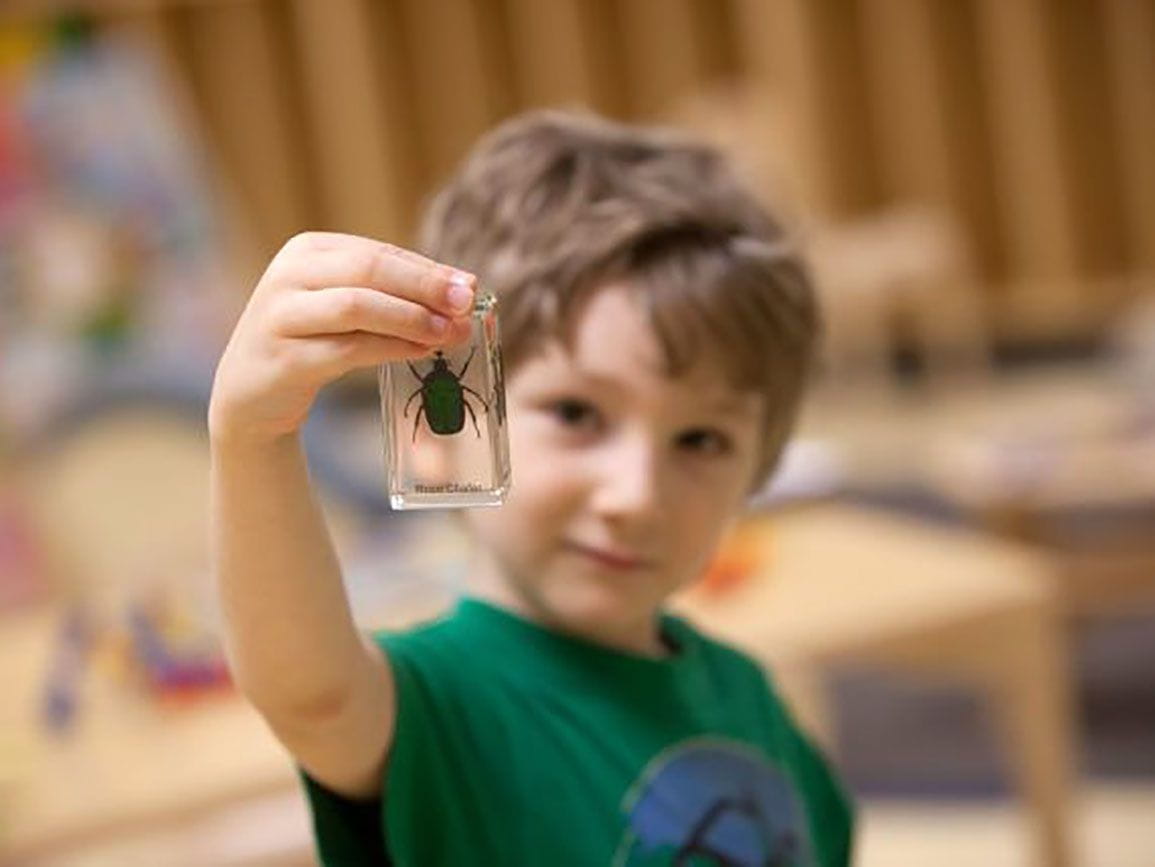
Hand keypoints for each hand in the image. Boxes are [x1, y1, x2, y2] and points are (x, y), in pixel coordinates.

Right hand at [209, 232, 474, 444]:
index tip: (470, 286)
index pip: (379, 252)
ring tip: (448, 333)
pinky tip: (420, 352)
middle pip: (369, 270)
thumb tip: (463, 291)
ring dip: (410, 318)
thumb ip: (395, 295)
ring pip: (357, 306)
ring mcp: (280, 315)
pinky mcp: (283, 357)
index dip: (427, 269)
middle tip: (465, 304)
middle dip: (424, 287)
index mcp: (307, 250)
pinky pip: (347, 348)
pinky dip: (390, 348)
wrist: (252, 395)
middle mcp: (288, 274)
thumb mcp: (347, 309)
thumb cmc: (313, 343)